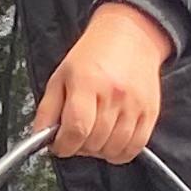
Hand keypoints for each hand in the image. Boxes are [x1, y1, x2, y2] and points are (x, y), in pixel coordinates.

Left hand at [31, 0, 174, 165]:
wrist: (130, 37)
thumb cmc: (93, 55)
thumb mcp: (61, 75)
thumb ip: (48, 108)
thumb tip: (40, 137)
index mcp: (87, 83)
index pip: (76, 129)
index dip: (64, 145)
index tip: (59, 146)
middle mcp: (114, 94)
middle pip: (94, 142)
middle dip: (79, 147)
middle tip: (76, 136)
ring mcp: (134, 105)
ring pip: (113, 149)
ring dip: (98, 151)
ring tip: (93, 136)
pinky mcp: (150, 112)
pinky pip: (135, 147)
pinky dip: (120, 153)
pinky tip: (110, 141)